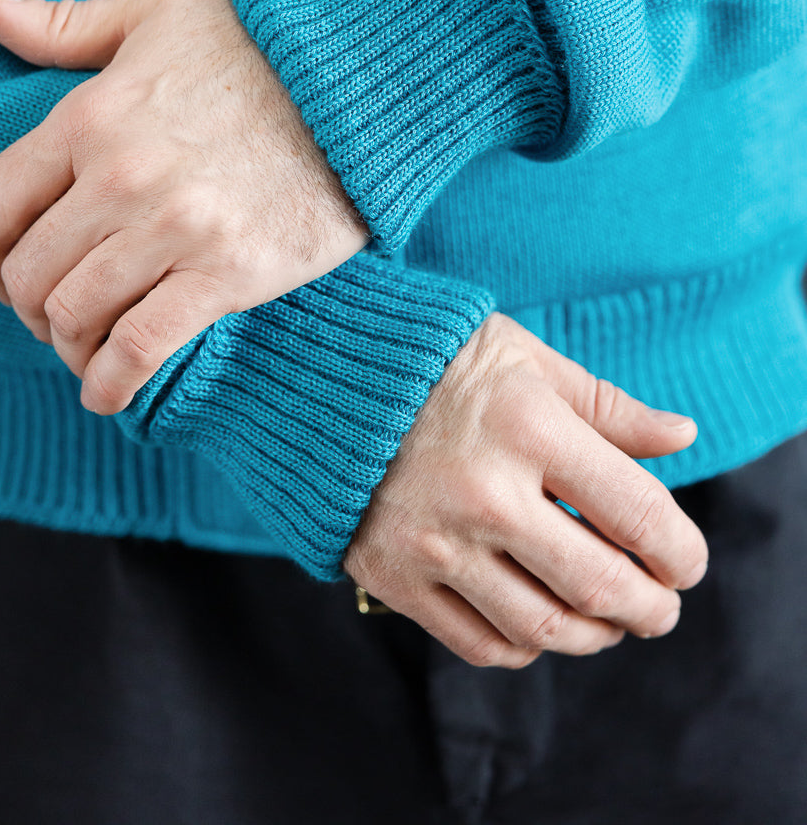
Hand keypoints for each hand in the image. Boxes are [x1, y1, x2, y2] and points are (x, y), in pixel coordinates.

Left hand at [0, 0, 367, 411]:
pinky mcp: (227, 272)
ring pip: (75, 316)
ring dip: (69, 346)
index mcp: (88, 117)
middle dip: (28, 308)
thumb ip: (60, 23)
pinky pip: (142, 347)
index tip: (1, 274)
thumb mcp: (154, 14)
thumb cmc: (259, 43)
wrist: (363, 81)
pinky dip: (112, 382)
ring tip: (87, 347)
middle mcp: (119, 177)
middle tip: (53, 315)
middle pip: (28, 274)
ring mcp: (173, 229)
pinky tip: (108, 391)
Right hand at [344, 313, 707, 666]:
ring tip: (611, 622)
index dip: (680, 551)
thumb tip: (683, 436)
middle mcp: (484, 492)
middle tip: (663, 607)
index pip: (638, 513)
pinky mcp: (393, 575)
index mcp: (528, 426)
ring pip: (543, 629)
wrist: (319, 375)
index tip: (686, 562)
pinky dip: (525, 647)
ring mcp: (434, 541)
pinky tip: (542, 625)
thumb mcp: (527, 359)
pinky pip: (479, 643)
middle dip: (651, 608)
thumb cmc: (437, 358)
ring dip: (595, 636)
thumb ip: (608, 407)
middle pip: (599, 584)